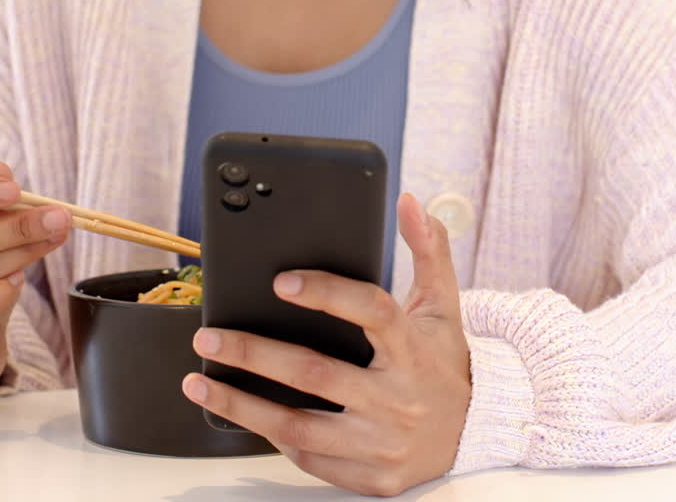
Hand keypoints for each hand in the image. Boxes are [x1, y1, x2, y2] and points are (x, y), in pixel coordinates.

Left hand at [182, 193, 470, 496]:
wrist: (474, 435)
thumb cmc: (443, 364)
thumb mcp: (444, 306)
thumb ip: (428, 250)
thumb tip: (410, 202)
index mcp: (412, 349)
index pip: (370, 312)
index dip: (327, 293)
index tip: (281, 281)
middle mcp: (398, 398)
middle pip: (315, 373)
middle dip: (254, 353)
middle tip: (209, 336)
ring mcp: (383, 442)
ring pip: (299, 426)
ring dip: (243, 404)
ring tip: (200, 383)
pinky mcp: (372, 477)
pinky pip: (310, 458)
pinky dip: (273, 437)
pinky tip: (243, 414)